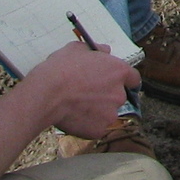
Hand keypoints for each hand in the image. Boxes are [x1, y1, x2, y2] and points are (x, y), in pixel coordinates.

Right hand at [29, 40, 143, 138]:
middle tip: (86, 94)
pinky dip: (87, 124)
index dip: (123, 80)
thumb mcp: (77, 49)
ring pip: (107, 113)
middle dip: (106, 96)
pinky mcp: (99, 130)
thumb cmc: (61, 68)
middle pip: (118, 96)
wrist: (46, 94)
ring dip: (97, 111)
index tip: (112, 81)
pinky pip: (96, 127)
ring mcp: (111, 114)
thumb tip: (106, 50)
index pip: (133, 78)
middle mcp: (120, 94)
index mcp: (119, 72)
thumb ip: (96, 50)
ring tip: (76, 106)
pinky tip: (73, 117)